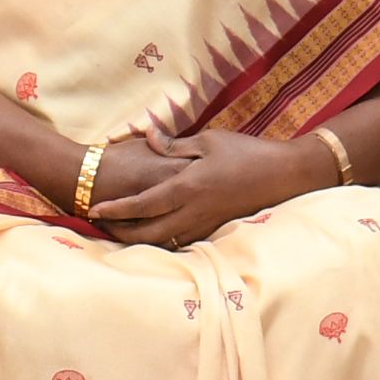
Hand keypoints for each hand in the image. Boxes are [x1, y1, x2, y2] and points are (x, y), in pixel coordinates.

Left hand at [87, 128, 304, 248]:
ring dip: (141, 239)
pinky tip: (155, 233)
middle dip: (122, 233)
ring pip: (165, 241)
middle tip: (102, 228)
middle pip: (148, 232)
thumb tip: (148, 137)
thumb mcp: (208, 140)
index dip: (117, 209)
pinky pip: (183, 240)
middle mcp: (194, 211)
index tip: (95, 210)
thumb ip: (174, 145)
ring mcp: (206, 223)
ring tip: (122, 233)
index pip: (143, 204)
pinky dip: (165, 240)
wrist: (284, 175)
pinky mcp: (216, 228)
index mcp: (187, 186)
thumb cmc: (246, 152)